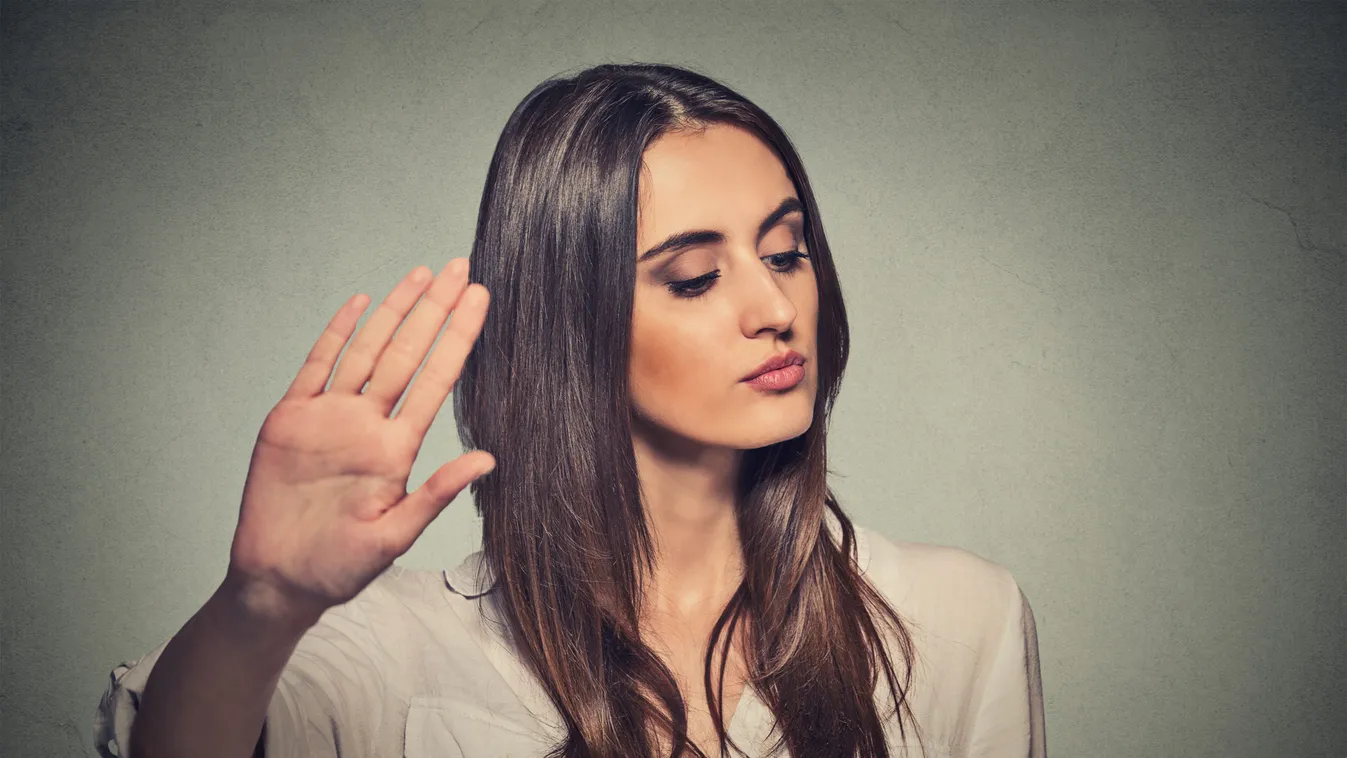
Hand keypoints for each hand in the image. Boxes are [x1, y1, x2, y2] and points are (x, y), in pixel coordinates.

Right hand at [224, 258, 493, 626]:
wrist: (278, 580)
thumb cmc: (338, 568)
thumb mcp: (393, 536)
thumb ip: (436, 495)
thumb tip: (488, 460)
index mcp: (396, 449)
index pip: (436, 380)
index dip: (458, 338)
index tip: (481, 300)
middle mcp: (367, 424)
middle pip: (407, 353)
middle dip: (434, 310)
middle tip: (462, 268)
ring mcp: (329, 417)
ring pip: (367, 351)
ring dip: (394, 312)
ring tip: (423, 274)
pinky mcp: (291, 419)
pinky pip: (317, 366)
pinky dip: (337, 333)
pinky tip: (360, 304)